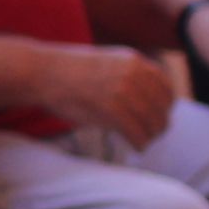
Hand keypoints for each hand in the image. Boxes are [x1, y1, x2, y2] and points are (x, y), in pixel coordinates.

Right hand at [44, 41, 182, 146]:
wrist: (42, 72)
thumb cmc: (68, 71)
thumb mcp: (106, 62)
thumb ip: (128, 75)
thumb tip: (144, 99)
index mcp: (135, 61)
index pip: (166, 87)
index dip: (166, 105)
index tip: (160, 115)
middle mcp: (134, 73)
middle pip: (161, 106)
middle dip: (160, 124)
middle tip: (154, 134)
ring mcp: (122, 90)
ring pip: (152, 121)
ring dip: (151, 135)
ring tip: (144, 142)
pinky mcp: (110, 108)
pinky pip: (136, 131)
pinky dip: (139, 142)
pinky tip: (137, 147)